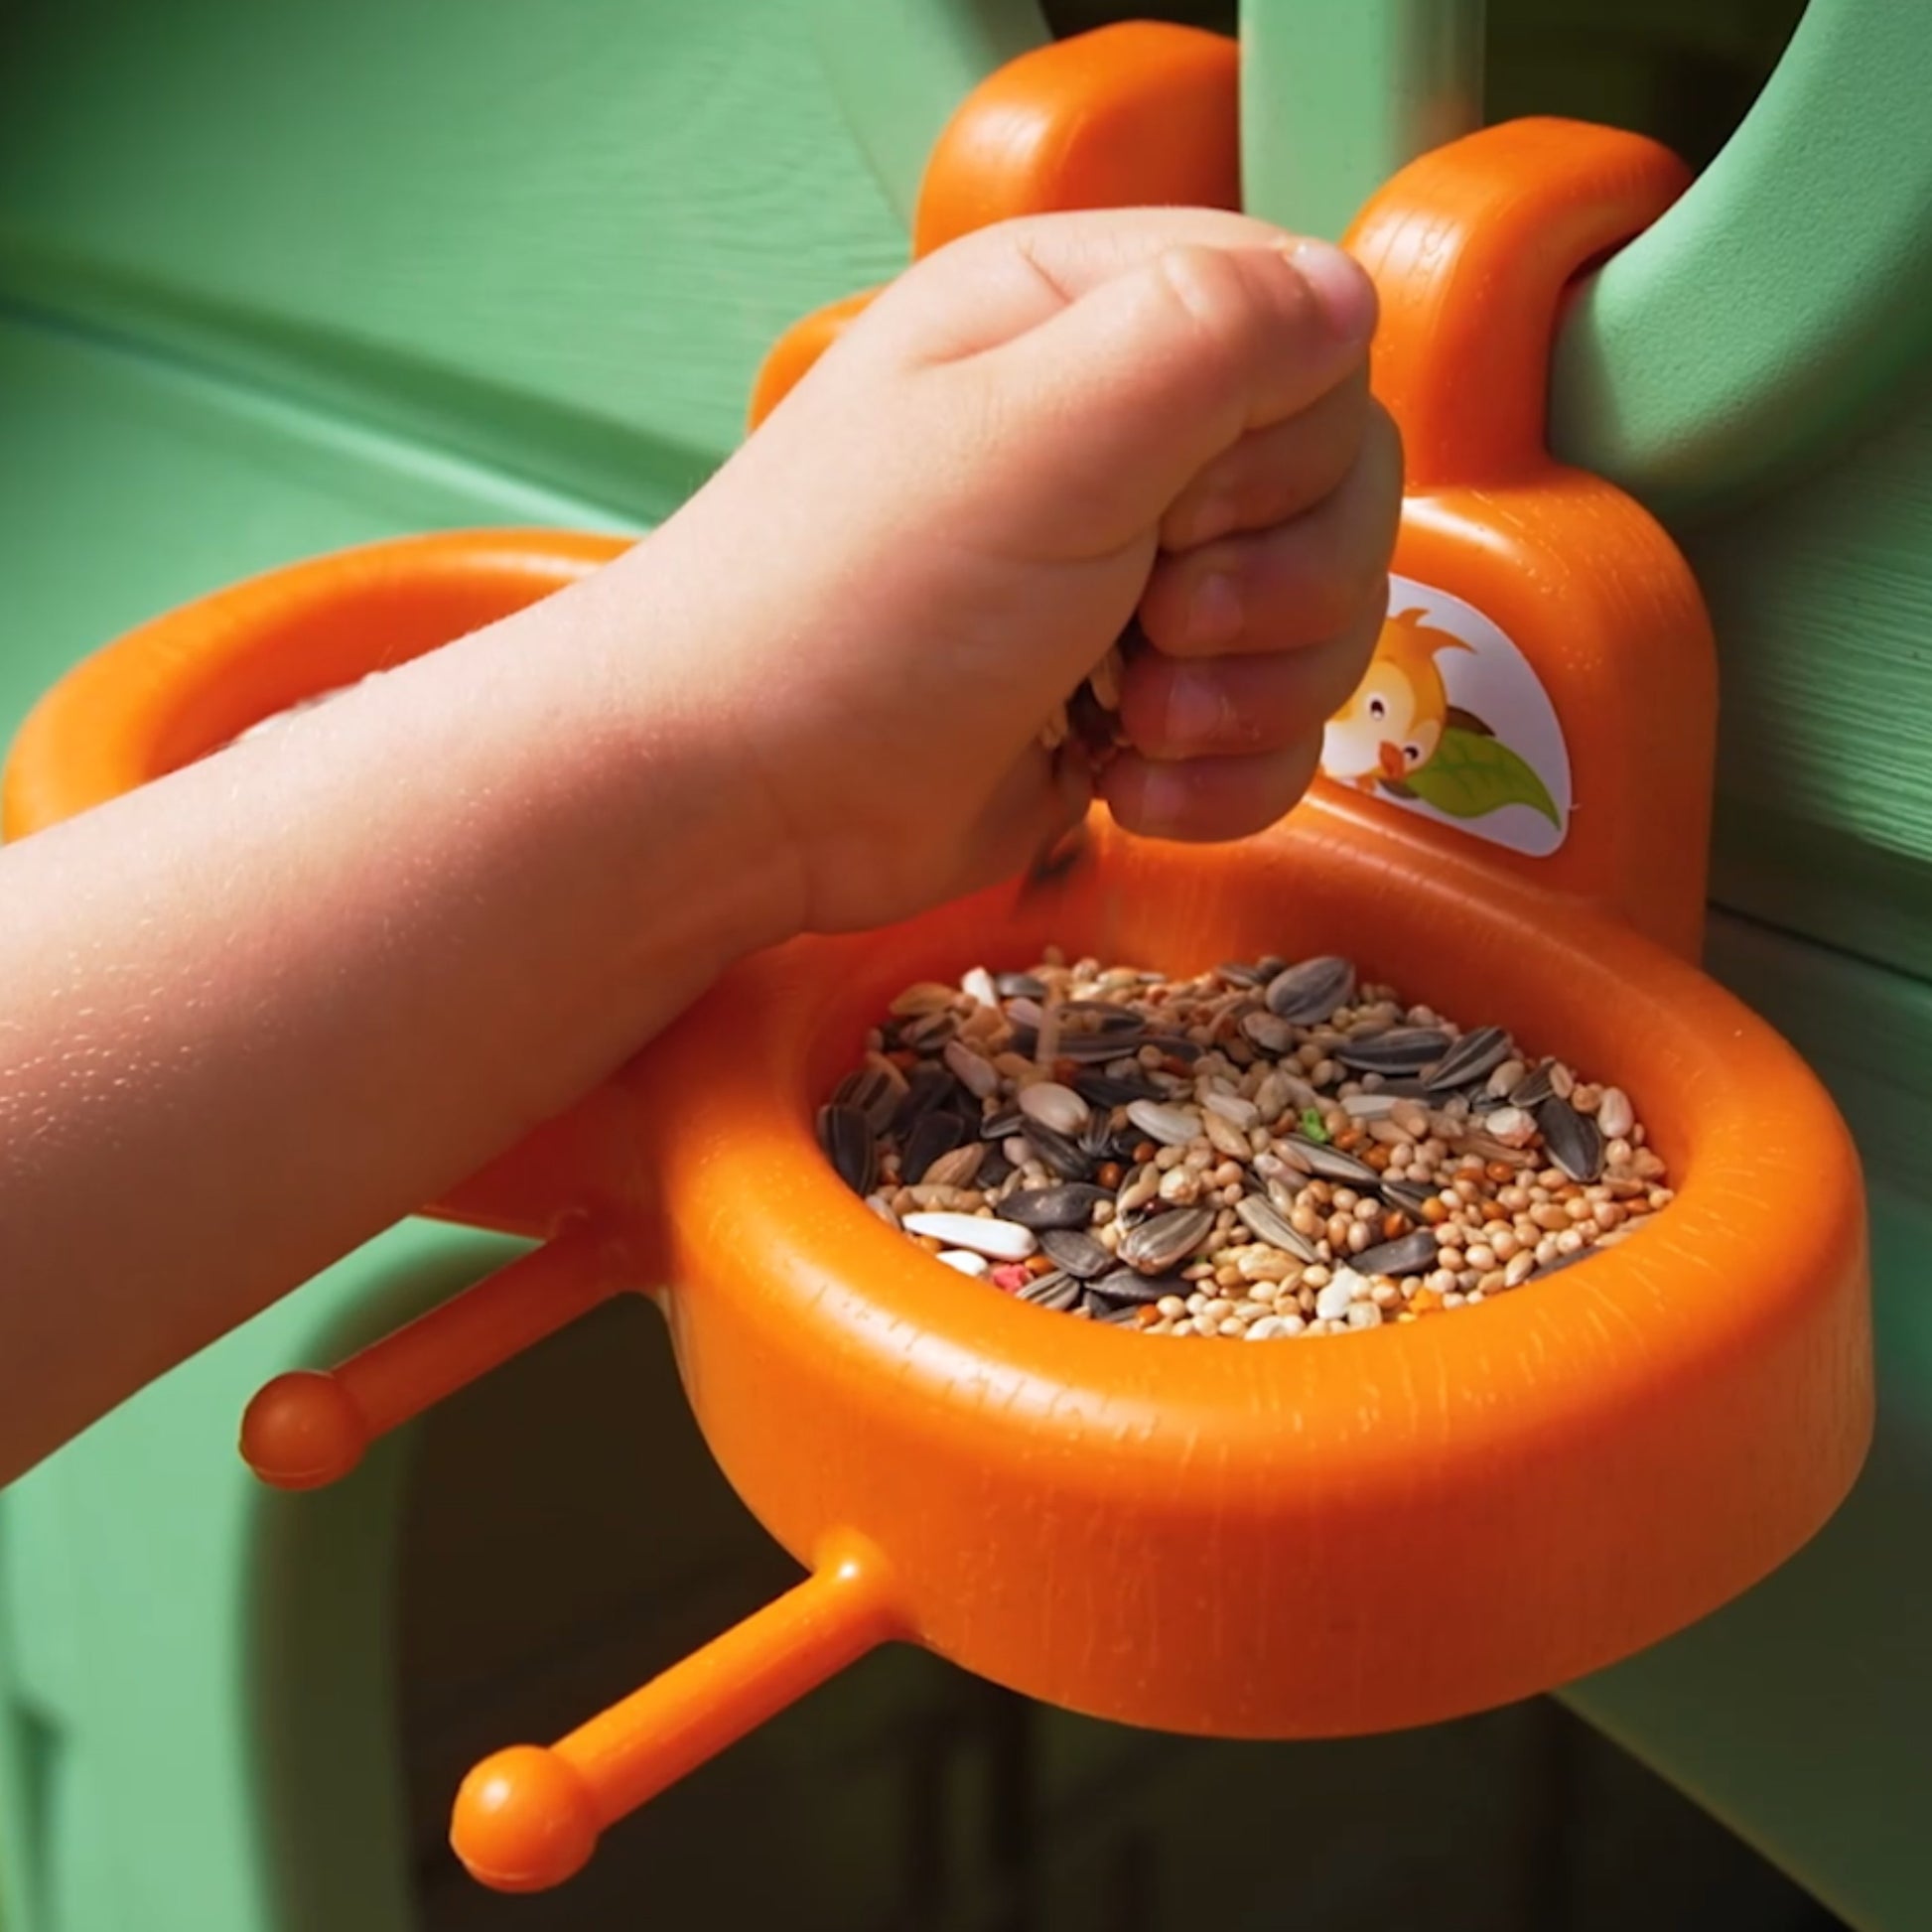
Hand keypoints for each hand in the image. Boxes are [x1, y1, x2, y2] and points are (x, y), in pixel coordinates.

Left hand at [625, 206, 1399, 932]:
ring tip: (1128, 719)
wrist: (741, 801)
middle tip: (1157, 625)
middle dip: (1277, 591)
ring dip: (1250, 699)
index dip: (1292, 444)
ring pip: (1321, 625)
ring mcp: (1136, 581)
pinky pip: (1269, 736)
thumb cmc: (853, 607)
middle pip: (1341, 491)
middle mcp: (1125, 439)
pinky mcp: (1138, 705)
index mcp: (1089, 322)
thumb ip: (1213, 336)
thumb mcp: (1037, 436)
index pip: (1313, 336)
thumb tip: (1348, 296)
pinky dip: (1223, 779)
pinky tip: (1128, 787)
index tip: (1186, 512)